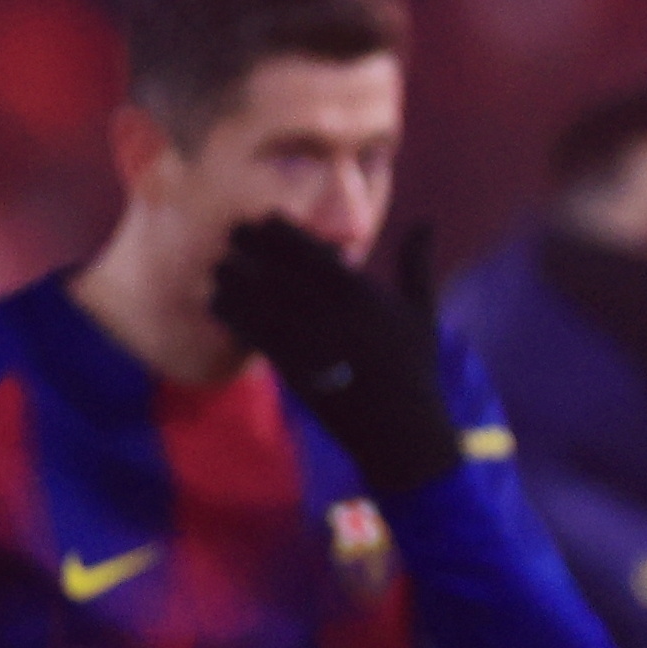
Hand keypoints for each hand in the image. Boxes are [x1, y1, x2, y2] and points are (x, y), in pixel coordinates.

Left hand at [210, 218, 464, 494]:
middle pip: (273, 268)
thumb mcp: (421, 311)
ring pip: (255, 300)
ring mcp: (306, 340)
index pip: (307, 250)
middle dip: (247, 247)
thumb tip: (425, 221)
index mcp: (360, 293)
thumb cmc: (413, 364)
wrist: (399, 426)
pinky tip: (221, 304)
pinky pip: (249, 331)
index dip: (278, 232)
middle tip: (232, 235)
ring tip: (220, 269)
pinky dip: (231, 314)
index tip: (262, 221)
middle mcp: (329, 312)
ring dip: (232, 280)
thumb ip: (417, 263)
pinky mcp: (289, 367)